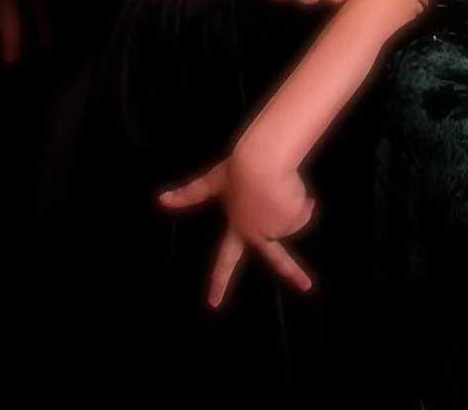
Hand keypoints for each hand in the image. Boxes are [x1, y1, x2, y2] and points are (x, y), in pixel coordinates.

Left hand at [159, 148, 317, 306]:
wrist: (261, 164)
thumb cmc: (236, 171)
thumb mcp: (213, 182)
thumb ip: (191, 194)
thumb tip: (161, 199)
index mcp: (236, 229)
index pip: (224, 260)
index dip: (218, 281)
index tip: (212, 304)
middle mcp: (257, 235)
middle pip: (278, 258)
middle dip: (293, 273)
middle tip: (306, 286)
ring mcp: (276, 230)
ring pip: (292, 218)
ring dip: (291, 202)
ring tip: (278, 186)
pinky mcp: (294, 221)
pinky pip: (304, 209)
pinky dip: (301, 199)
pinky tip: (289, 188)